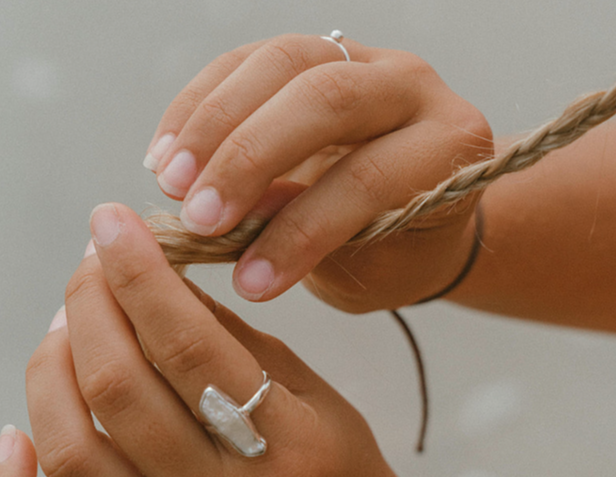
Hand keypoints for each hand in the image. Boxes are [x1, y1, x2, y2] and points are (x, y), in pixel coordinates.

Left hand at [0, 203, 407, 476]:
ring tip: (68, 327)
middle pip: (119, 392)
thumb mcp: (304, 384)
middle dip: (91, 305)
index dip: (140, 275)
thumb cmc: (331, 457)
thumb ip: (224, 335)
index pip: (191, 349)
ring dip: (51, 369)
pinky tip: (10, 441)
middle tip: (93, 265)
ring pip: (72, 453)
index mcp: (287, 451)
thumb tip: (146, 272)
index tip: (111, 223)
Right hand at [143, 34, 492, 310]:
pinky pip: (247, 61)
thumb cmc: (405, 253)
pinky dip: (199, 105)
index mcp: (449, 145)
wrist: (418, 214)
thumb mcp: (377, 267)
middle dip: (250, 159)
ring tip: (170, 183)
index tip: (251, 283)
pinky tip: (165, 153)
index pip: (371, 177)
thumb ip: (321, 244)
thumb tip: (238, 226)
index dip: (303, 230)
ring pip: (280, 62)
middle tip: (198, 219)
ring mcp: (363, 58)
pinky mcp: (314, 54)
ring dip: (213, 124)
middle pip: (324, 98)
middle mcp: (413, 87)